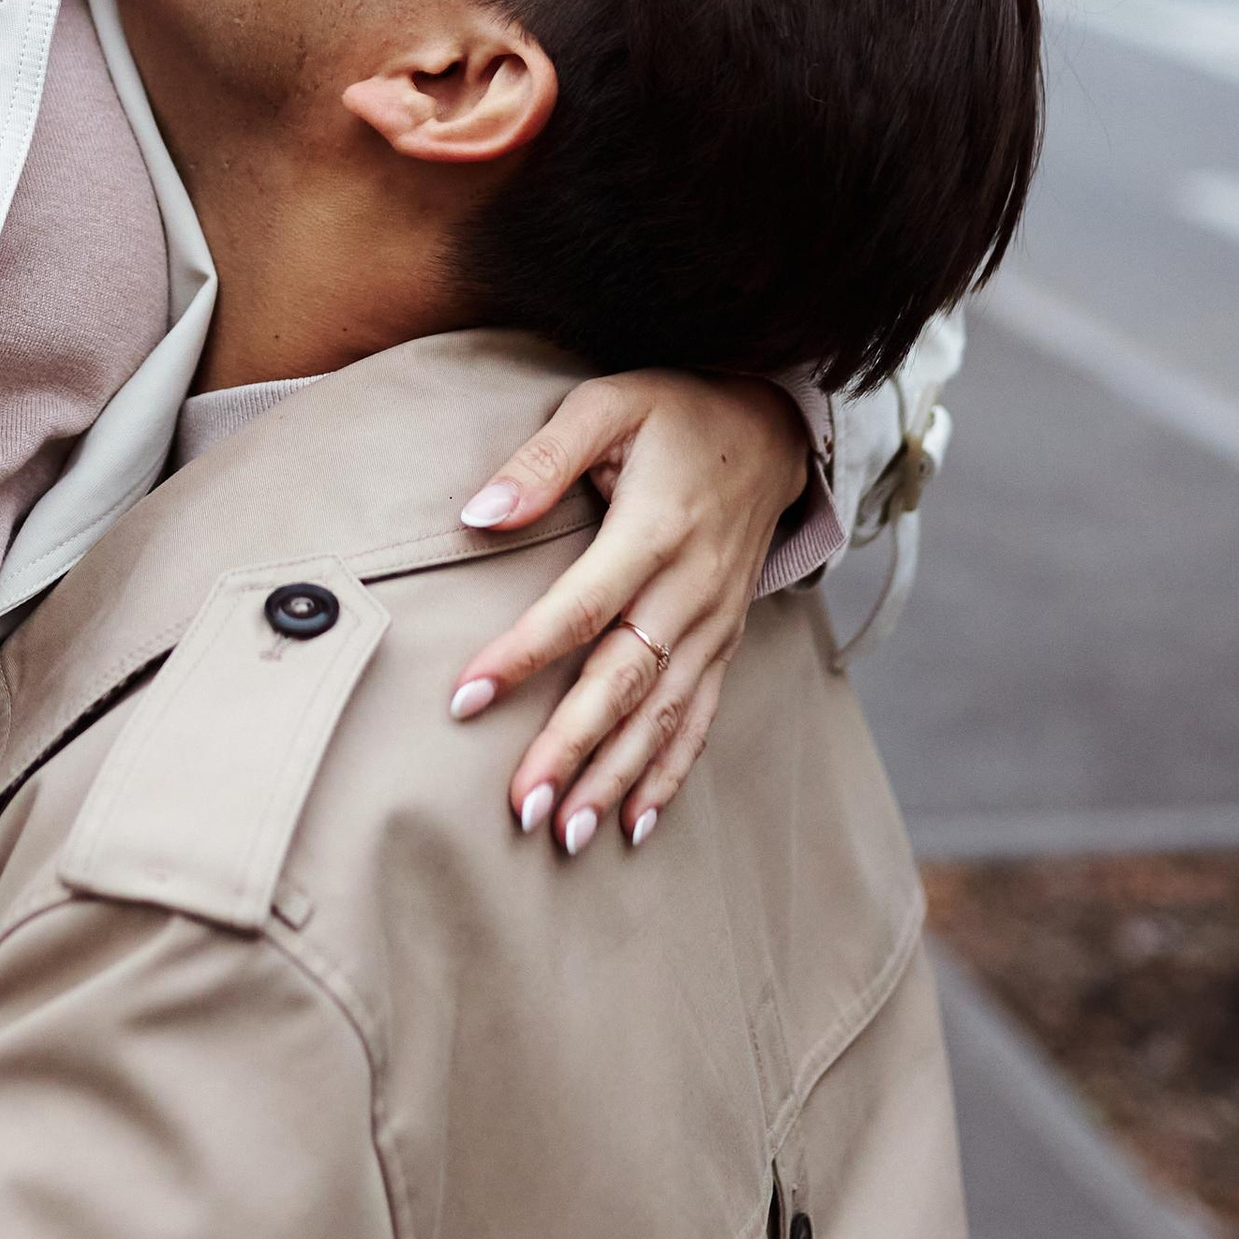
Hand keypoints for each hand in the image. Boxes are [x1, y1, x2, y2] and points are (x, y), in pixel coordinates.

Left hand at [447, 375, 810, 855]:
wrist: (773, 425)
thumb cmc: (676, 409)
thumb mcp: (607, 404)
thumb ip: (543, 460)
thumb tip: (476, 515)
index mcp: (655, 531)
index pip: (579, 607)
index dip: (523, 656)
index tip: (466, 698)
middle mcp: (690, 589)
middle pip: (624, 681)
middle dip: (572, 749)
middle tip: (522, 807)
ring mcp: (714, 623)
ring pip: (663, 715)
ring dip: (615, 778)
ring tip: (567, 835)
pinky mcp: (725, 641)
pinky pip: (699, 718)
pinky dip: (669, 774)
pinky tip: (633, 824)